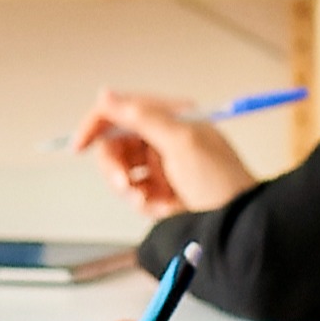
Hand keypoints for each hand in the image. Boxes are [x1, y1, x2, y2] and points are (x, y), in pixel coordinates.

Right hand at [61, 94, 260, 218]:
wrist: (238, 225)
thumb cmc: (222, 181)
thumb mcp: (181, 143)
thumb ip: (142, 117)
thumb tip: (106, 95)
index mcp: (170, 118)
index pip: (122, 110)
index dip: (97, 124)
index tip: (80, 145)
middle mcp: (164, 138)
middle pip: (115, 144)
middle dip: (115, 167)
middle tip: (124, 184)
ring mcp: (162, 165)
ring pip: (121, 171)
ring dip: (129, 188)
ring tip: (146, 199)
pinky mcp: (161, 190)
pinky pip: (134, 193)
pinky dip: (142, 202)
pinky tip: (161, 207)